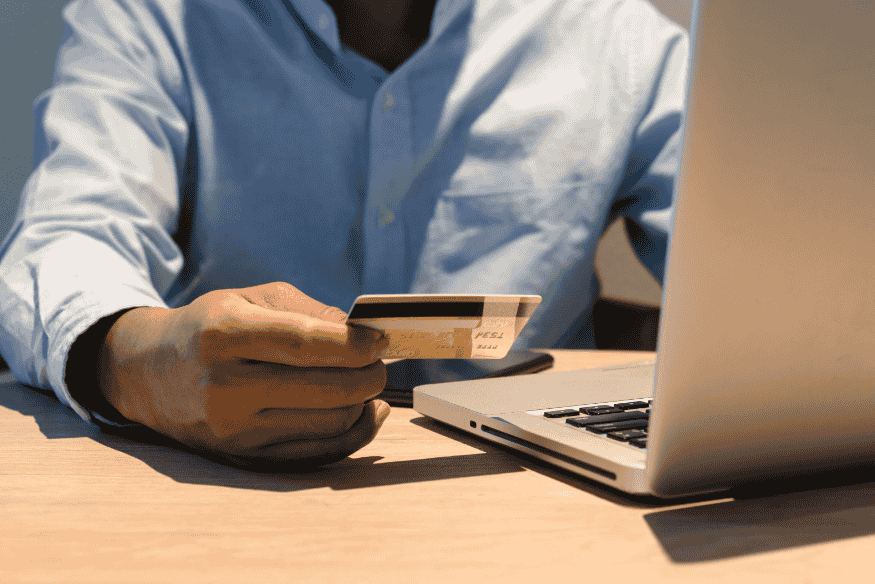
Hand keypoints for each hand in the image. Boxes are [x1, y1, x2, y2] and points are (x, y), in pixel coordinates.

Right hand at [95, 282, 389, 468]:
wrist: (151, 373)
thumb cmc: (211, 327)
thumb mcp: (250, 300)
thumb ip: (310, 312)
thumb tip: (365, 335)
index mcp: (223, 334)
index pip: (304, 344)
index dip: (354, 345)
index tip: (382, 340)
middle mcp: (224, 386)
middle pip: (325, 390)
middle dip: (369, 375)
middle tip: (379, 361)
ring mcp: (233, 429)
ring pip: (329, 424)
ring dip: (362, 402)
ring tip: (364, 381)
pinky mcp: (243, 458)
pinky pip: (318, 453)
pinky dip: (353, 431)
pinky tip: (364, 411)